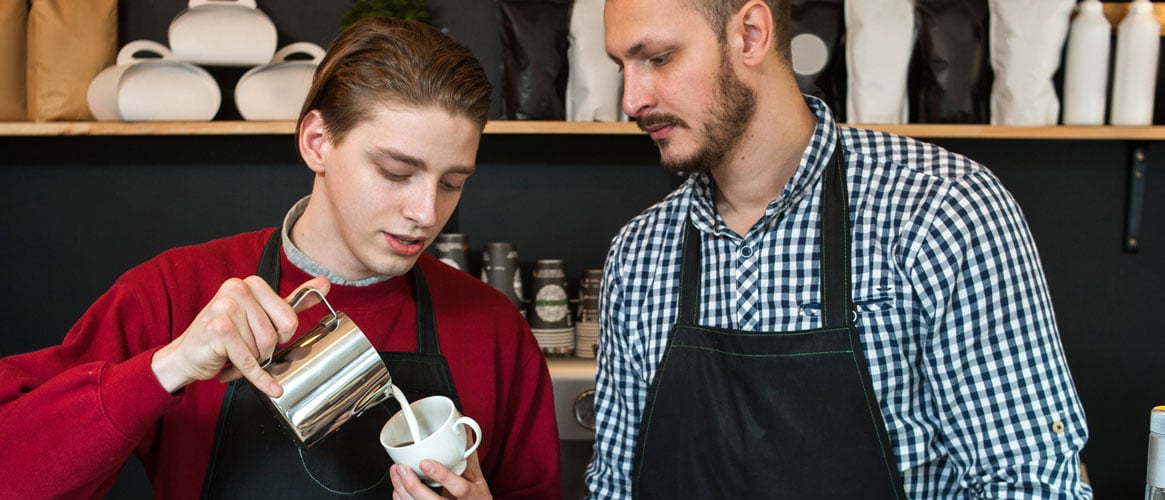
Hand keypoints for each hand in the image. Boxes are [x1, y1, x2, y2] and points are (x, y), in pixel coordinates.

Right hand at [150, 275, 330, 395]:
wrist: (186, 356)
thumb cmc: (224, 335)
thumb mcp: (261, 314)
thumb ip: (293, 300)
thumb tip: (324, 284)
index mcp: (251, 283)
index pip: (290, 317)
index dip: (282, 335)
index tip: (267, 335)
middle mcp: (237, 290)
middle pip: (276, 335)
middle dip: (266, 351)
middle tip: (248, 349)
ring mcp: (225, 308)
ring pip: (263, 348)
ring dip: (253, 361)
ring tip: (237, 355)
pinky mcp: (218, 330)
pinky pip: (249, 361)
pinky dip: (260, 379)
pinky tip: (270, 387)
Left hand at [390, 452, 491, 499]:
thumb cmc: (475, 496)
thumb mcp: (477, 477)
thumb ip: (468, 456)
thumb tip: (464, 428)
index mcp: (474, 495)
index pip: (459, 488)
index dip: (442, 476)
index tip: (425, 462)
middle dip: (414, 486)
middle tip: (402, 469)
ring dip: (402, 490)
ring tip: (396, 472)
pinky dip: (401, 497)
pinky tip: (398, 487)